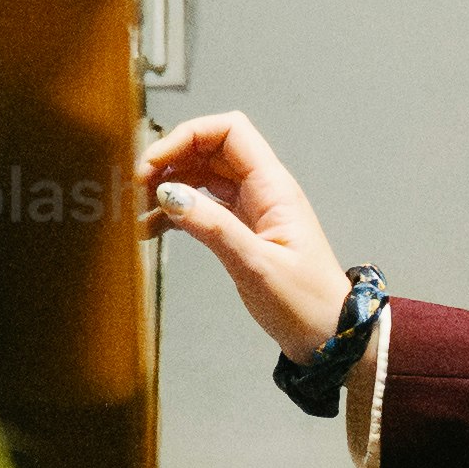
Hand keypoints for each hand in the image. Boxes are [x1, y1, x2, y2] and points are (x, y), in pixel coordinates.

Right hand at [141, 108, 351, 362]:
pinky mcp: (242, 231)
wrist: (329, 336)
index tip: (155, 162)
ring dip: (170, 186)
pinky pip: (204, 207)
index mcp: (273, 187)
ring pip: (203, 177)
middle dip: (172, 160)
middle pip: (210, 150)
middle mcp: (262, 190)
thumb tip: (170, 196)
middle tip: (138, 187)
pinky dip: (177, 212)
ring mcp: (252, 209)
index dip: (188, 136)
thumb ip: (213, 227)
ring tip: (139, 208)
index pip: (229, 131)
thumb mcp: (256, 265)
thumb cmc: (307, 303)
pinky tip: (152, 228)